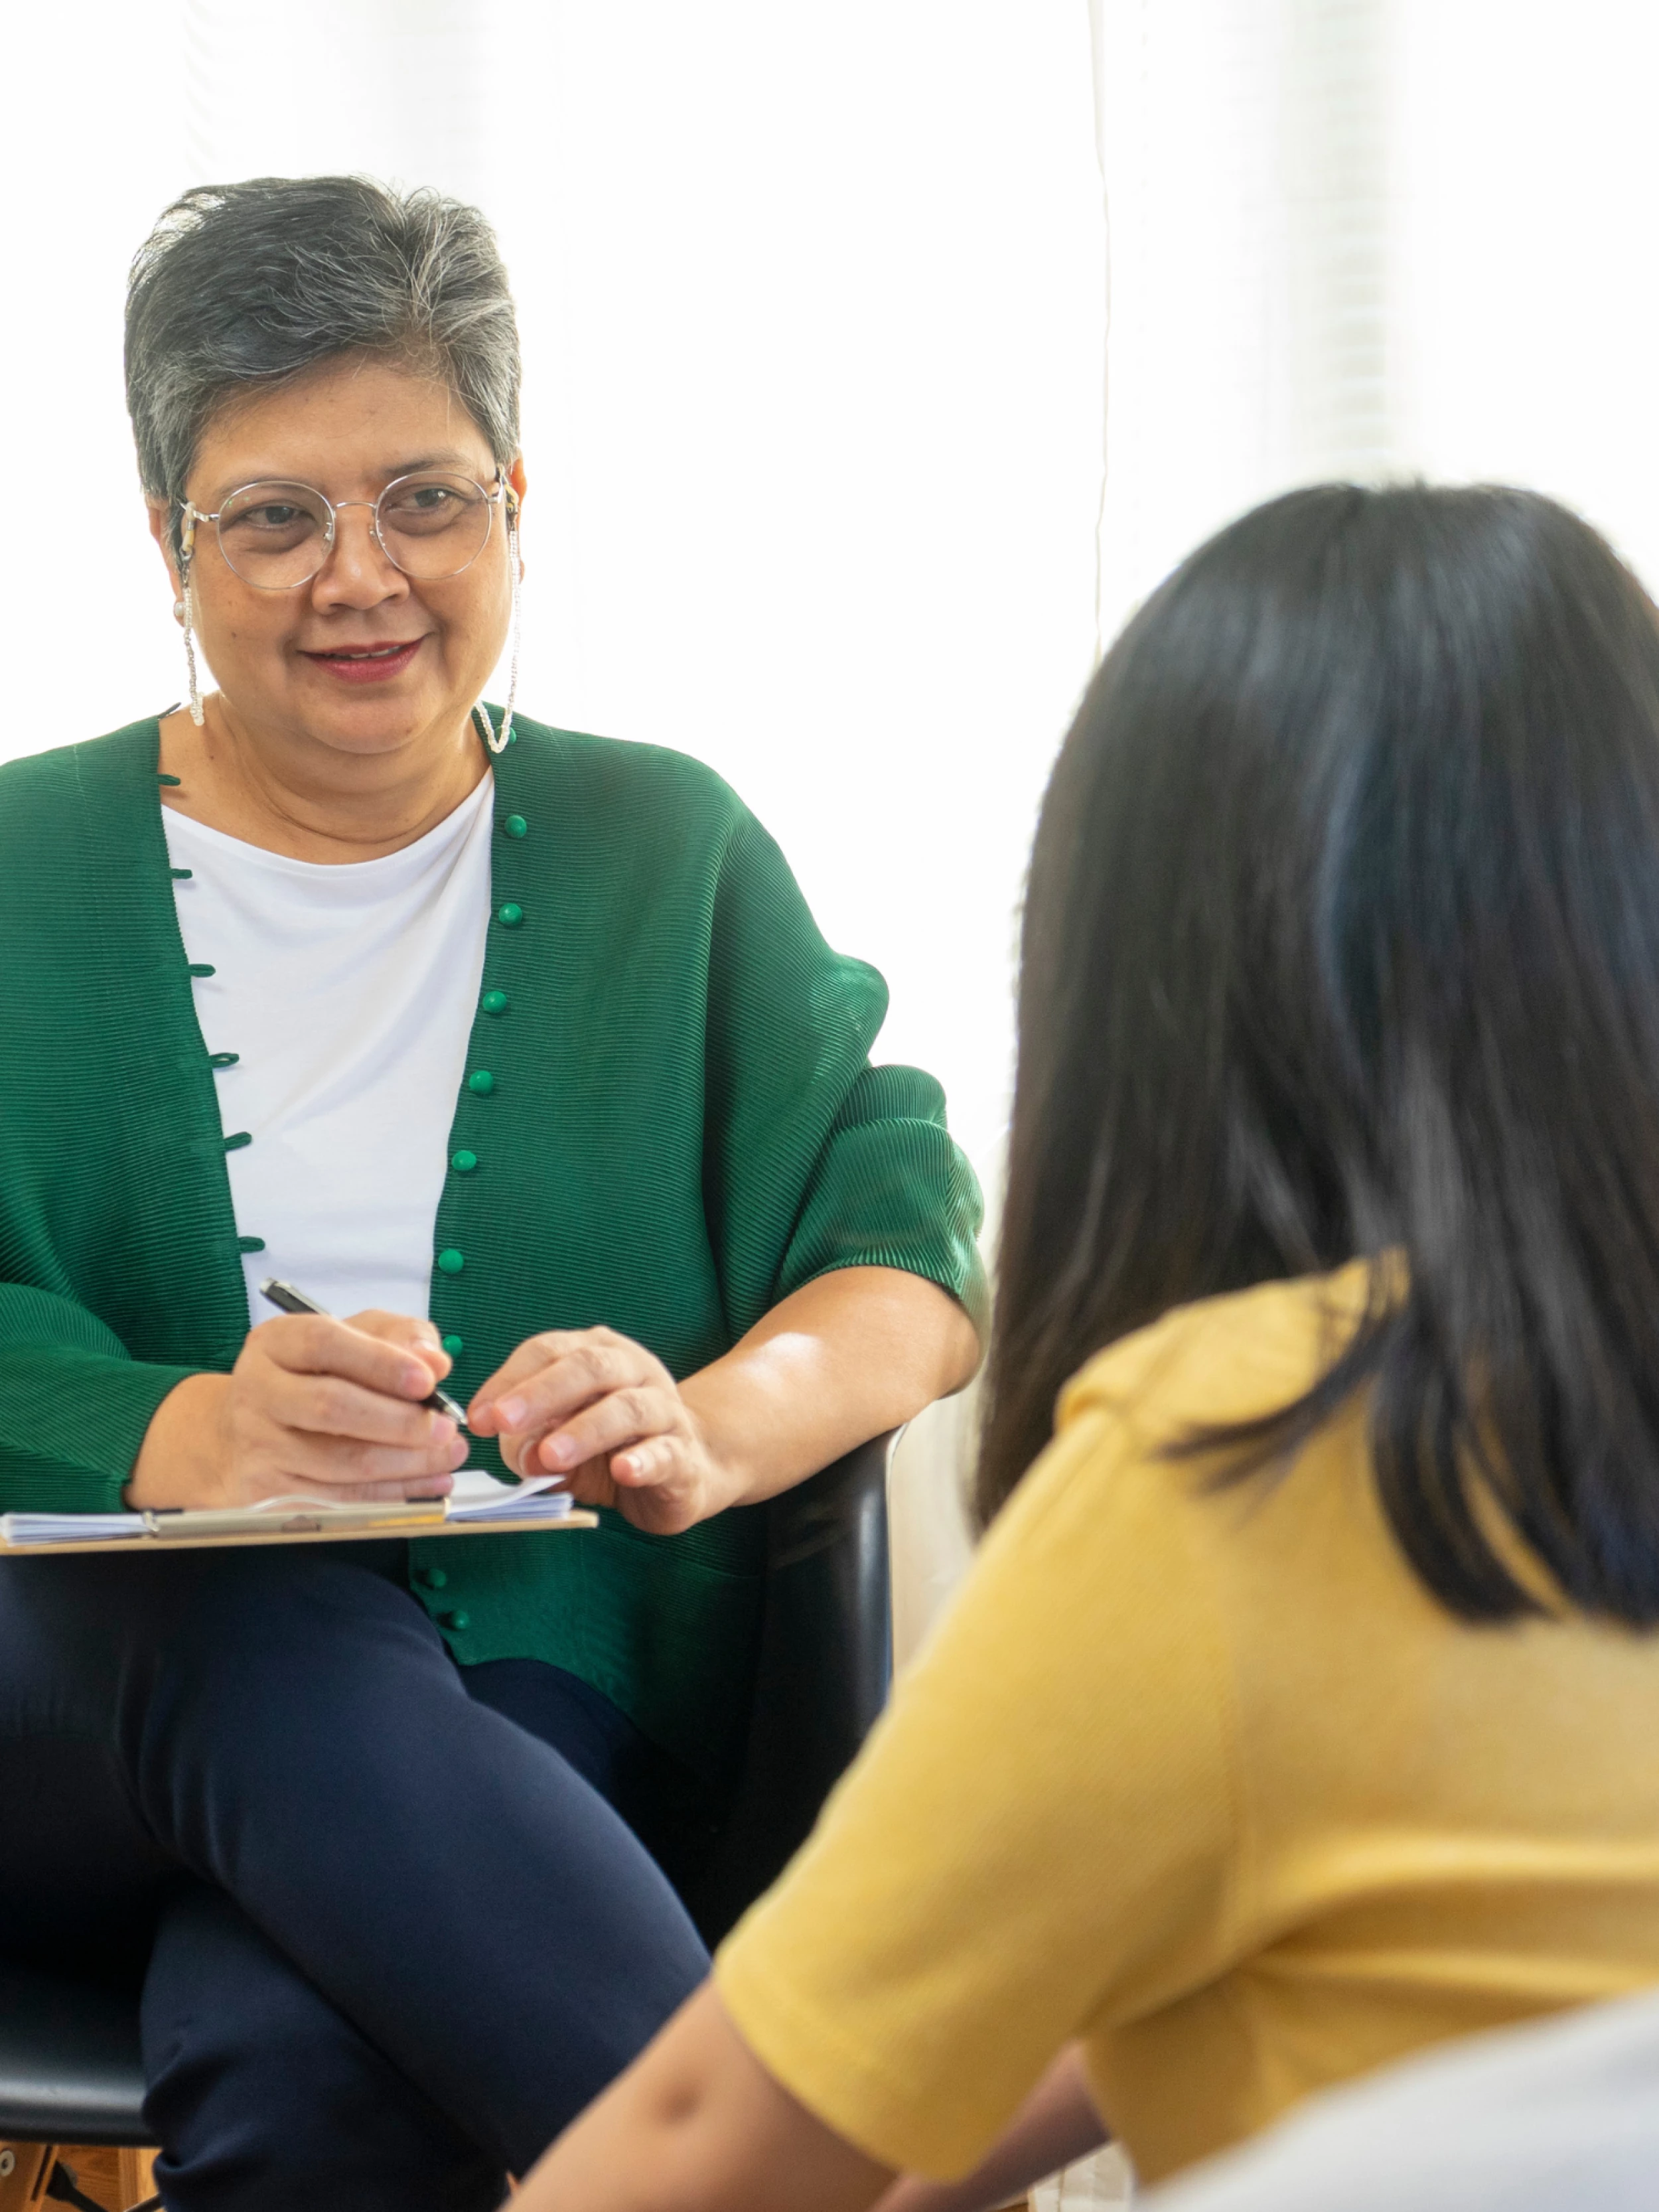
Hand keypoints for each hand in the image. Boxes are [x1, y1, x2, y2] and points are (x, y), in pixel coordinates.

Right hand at [127, 1310, 468, 1509]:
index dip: (380, 1362)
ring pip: (340, 1462)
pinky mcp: (267, 1495)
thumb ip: (397, 1336)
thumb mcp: (352, 1338)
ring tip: (448, 1455)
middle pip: (331, 1407)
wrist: (241, 1437)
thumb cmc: (312, 1379)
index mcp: (276, 1343)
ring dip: (406, 1463)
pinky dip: (392, 1495)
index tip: (427, 1380)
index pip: (325, 1344)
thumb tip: (434, 1360)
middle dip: (399, 1421)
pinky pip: (340, 1500)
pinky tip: (428, 1483)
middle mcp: (258, 1392)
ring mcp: (259, 1447)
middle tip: (444, 1427)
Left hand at [468, 1326, 733, 1533]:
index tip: (478, 1417)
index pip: (548, 1351)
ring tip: (550, 1456)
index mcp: (597, 1355)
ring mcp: (664, 1411)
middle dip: (542, 1393)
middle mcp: (634, 1372)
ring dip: (584, 1430)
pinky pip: (665, 1452)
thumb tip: (515, 1449)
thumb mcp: (562, 1439)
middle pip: (590, 1368)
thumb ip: (534, 1441)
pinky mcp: (683, 1454)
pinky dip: (642, 1459)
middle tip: (504, 1422)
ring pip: (627, 1408)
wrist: (688, 1470)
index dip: (509, 1380)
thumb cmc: (614, 1447)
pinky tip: (622, 1470)